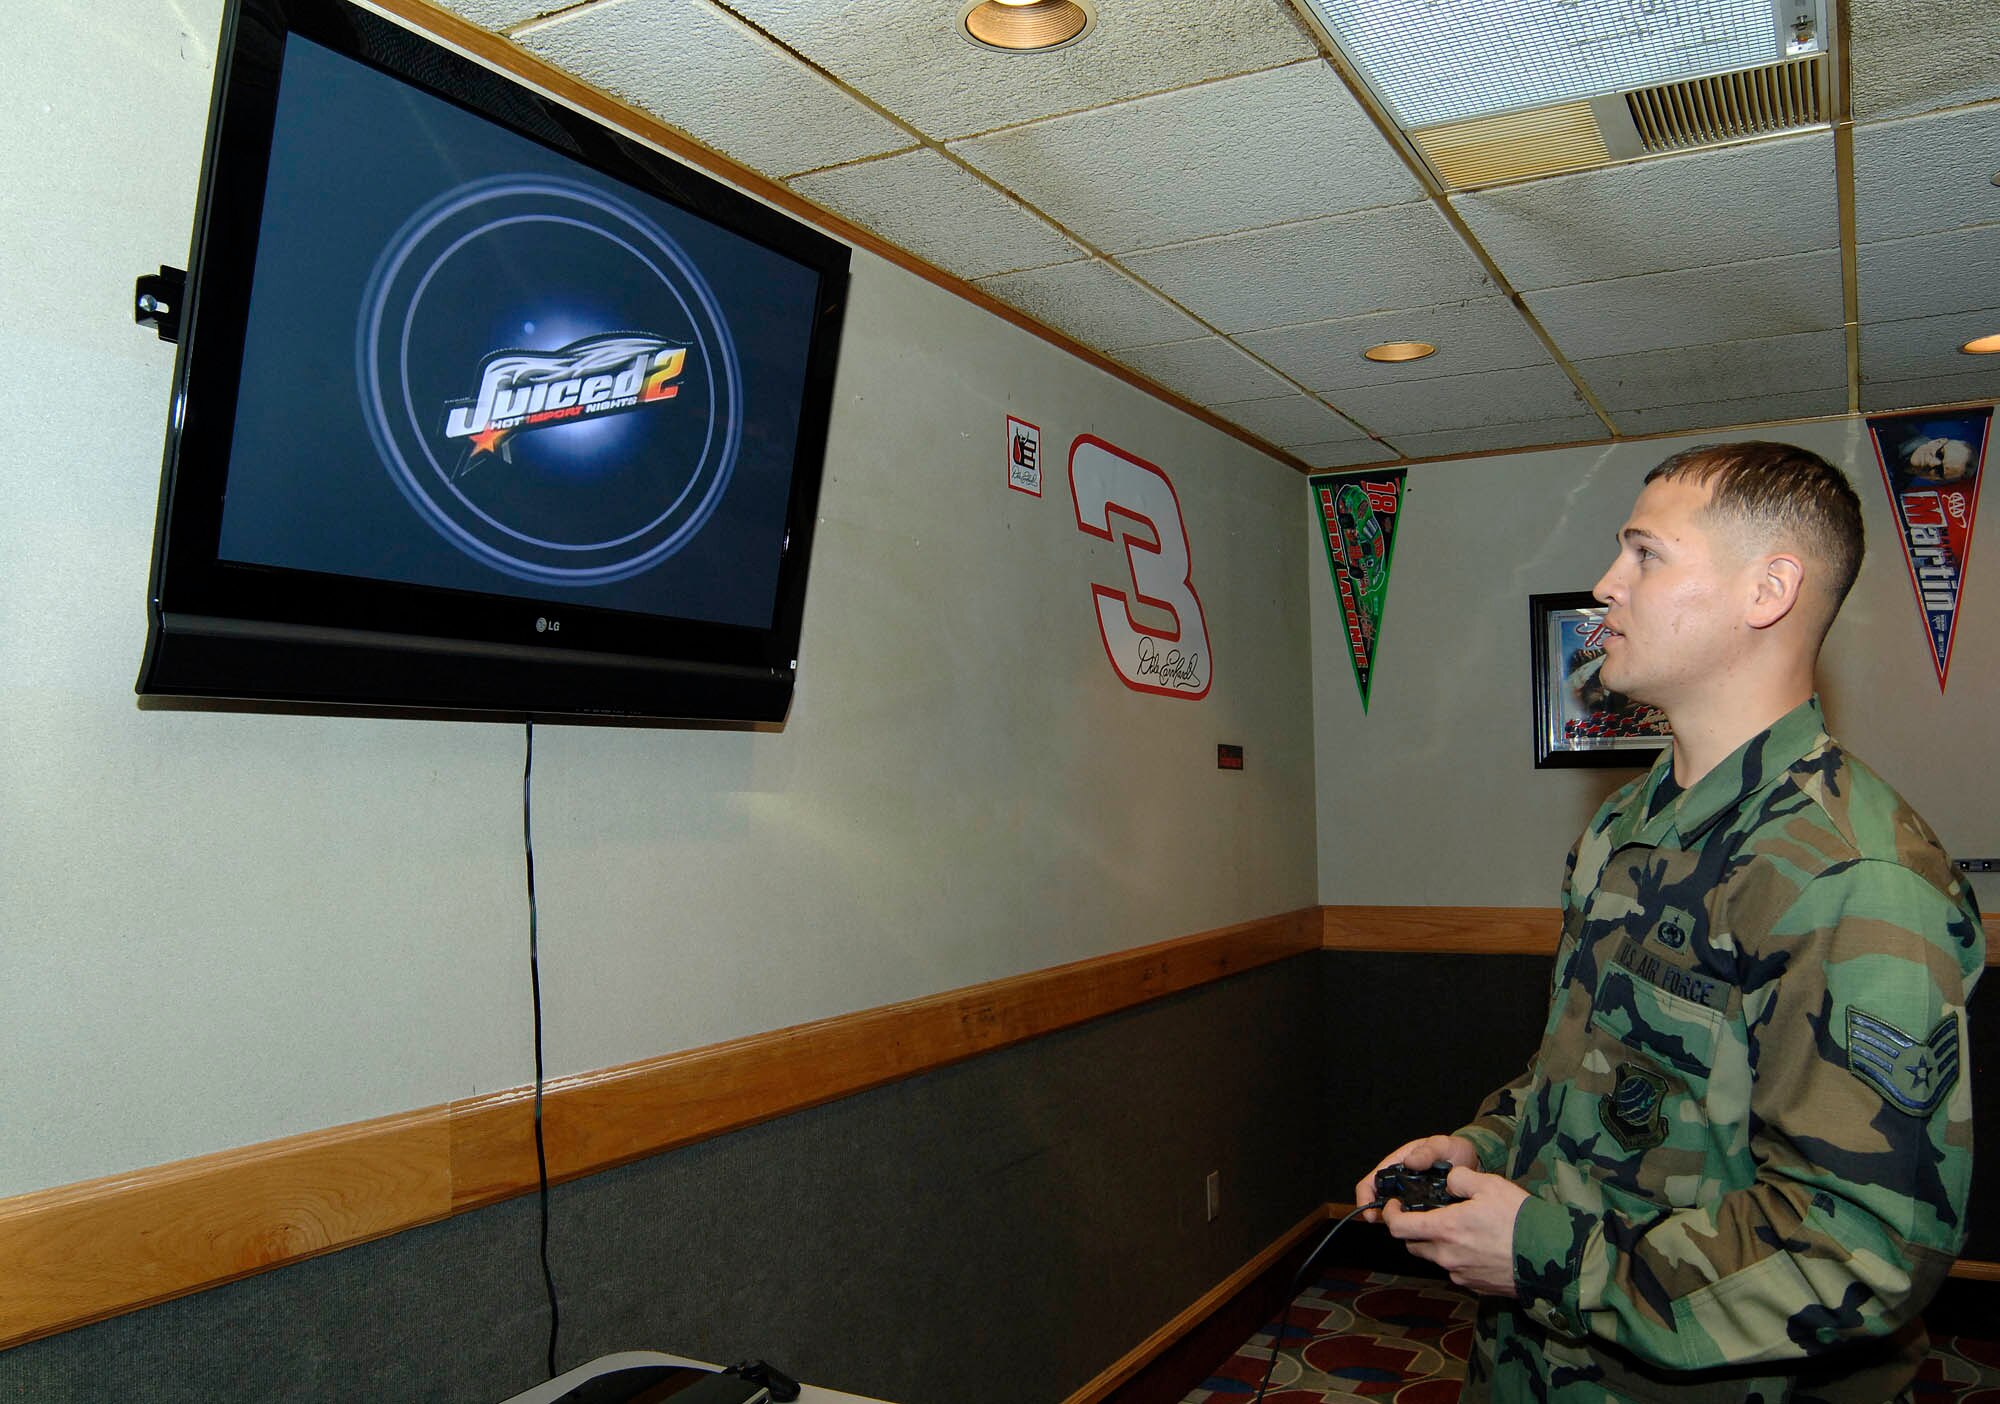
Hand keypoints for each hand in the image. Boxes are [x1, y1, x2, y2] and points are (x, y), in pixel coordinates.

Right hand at [1353, 1134, 1477, 1223]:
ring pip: (1396, 1213)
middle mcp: (1399, 1182)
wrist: (1471, 1160)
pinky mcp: (1423, 1206)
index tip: (1371, 1214)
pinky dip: (1414, 1225)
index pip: (1370, 1183)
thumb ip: (1427, 1151)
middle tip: (1395, 1225)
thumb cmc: (1451, 1149)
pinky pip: (1413, 1218)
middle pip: (1379, 1202)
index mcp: (1396, 1165)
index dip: (1365, 1198)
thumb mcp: (1440, 1145)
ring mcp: (1410, 1195)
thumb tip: (1409, 1162)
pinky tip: (1423, 1230)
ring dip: (1399, 1221)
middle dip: (1382, 1216)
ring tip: (1410, 1229)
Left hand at [1385, 1164, 1528, 1297]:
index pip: (1399, 1227)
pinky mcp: (1475, 1286)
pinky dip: (1457, 1257)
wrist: (1551, 1258)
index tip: (1394, 1206)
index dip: (1390, 1215)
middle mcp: (1447, 1256)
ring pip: (1434, 1258)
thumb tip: (1448, 1182)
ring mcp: (1461, 1274)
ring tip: (1457, 1228)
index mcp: (1445, 1229)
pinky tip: (1476, 1246)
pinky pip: (1455, 1270)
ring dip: (1436, 1244)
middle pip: (1413, 1244)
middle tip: (1427, 1214)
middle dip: (1413, 1229)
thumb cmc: (1520, 1220)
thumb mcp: (1490, 1184)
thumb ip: (1460, 1179)